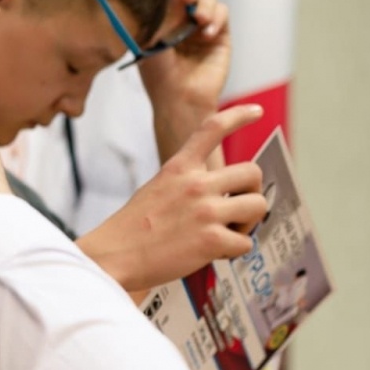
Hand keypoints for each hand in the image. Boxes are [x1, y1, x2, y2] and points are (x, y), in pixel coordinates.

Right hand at [78, 105, 267, 293]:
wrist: (111, 258)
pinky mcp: (211, 240)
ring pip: (257, 206)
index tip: (256, 111)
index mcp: (179, 169)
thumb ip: (184, 183)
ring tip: (229, 233)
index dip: (239, 116)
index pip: (213, 129)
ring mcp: (206, 212)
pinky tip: (215, 253)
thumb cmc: (129, 231)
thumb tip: (215, 193)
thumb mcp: (154, 190)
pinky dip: (234, 251)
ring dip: (248, 223)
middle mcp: (196, 184)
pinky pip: (245, 243)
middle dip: (252, 192)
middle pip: (252, 173)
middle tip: (238, 210)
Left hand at [138, 0, 231, 156]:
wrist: (179, 99)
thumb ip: (159, 14)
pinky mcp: (220, 35)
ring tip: (199, 19)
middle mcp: (184, 20)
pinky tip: (206, 33)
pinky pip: (223, 13)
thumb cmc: (159, 76)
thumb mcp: (152, 41)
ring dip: (205, 3)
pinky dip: (216, 18)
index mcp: (165, 19)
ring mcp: (202, 27)